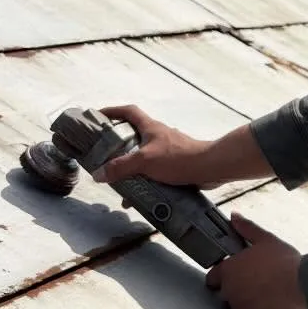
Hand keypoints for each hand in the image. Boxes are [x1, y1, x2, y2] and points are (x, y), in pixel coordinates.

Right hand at [93, 105, 219, 187]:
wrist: (209, 168)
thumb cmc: (177, 158)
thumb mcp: (144, 161)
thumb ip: (121, 167)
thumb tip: (99, 174)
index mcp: (150, 128)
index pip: (129, 112)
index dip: (113, 111)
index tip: (99, 116)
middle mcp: (158, 136)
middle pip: (133, 136)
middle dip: (117, 146)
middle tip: (104, 158)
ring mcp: (168, 150)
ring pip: (143, 157)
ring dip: (131, 168)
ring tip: (119, 185)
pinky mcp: (174, 164)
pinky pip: (154, 171)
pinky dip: (144, 181)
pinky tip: (139, 197)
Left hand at [205, 213, 306, 308]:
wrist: (304, 285)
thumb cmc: (284, 261)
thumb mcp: (266, 240)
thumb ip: (246, 229)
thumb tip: (234, 216)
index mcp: (229, 272)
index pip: (212, 279)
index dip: (221, 276)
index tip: (234, 273)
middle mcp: (230, 294)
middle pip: (226, 294)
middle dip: (237, 288)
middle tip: (256, 281)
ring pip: (240, 308)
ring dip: (248, 301)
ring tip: (267, 291)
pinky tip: (274, 302)